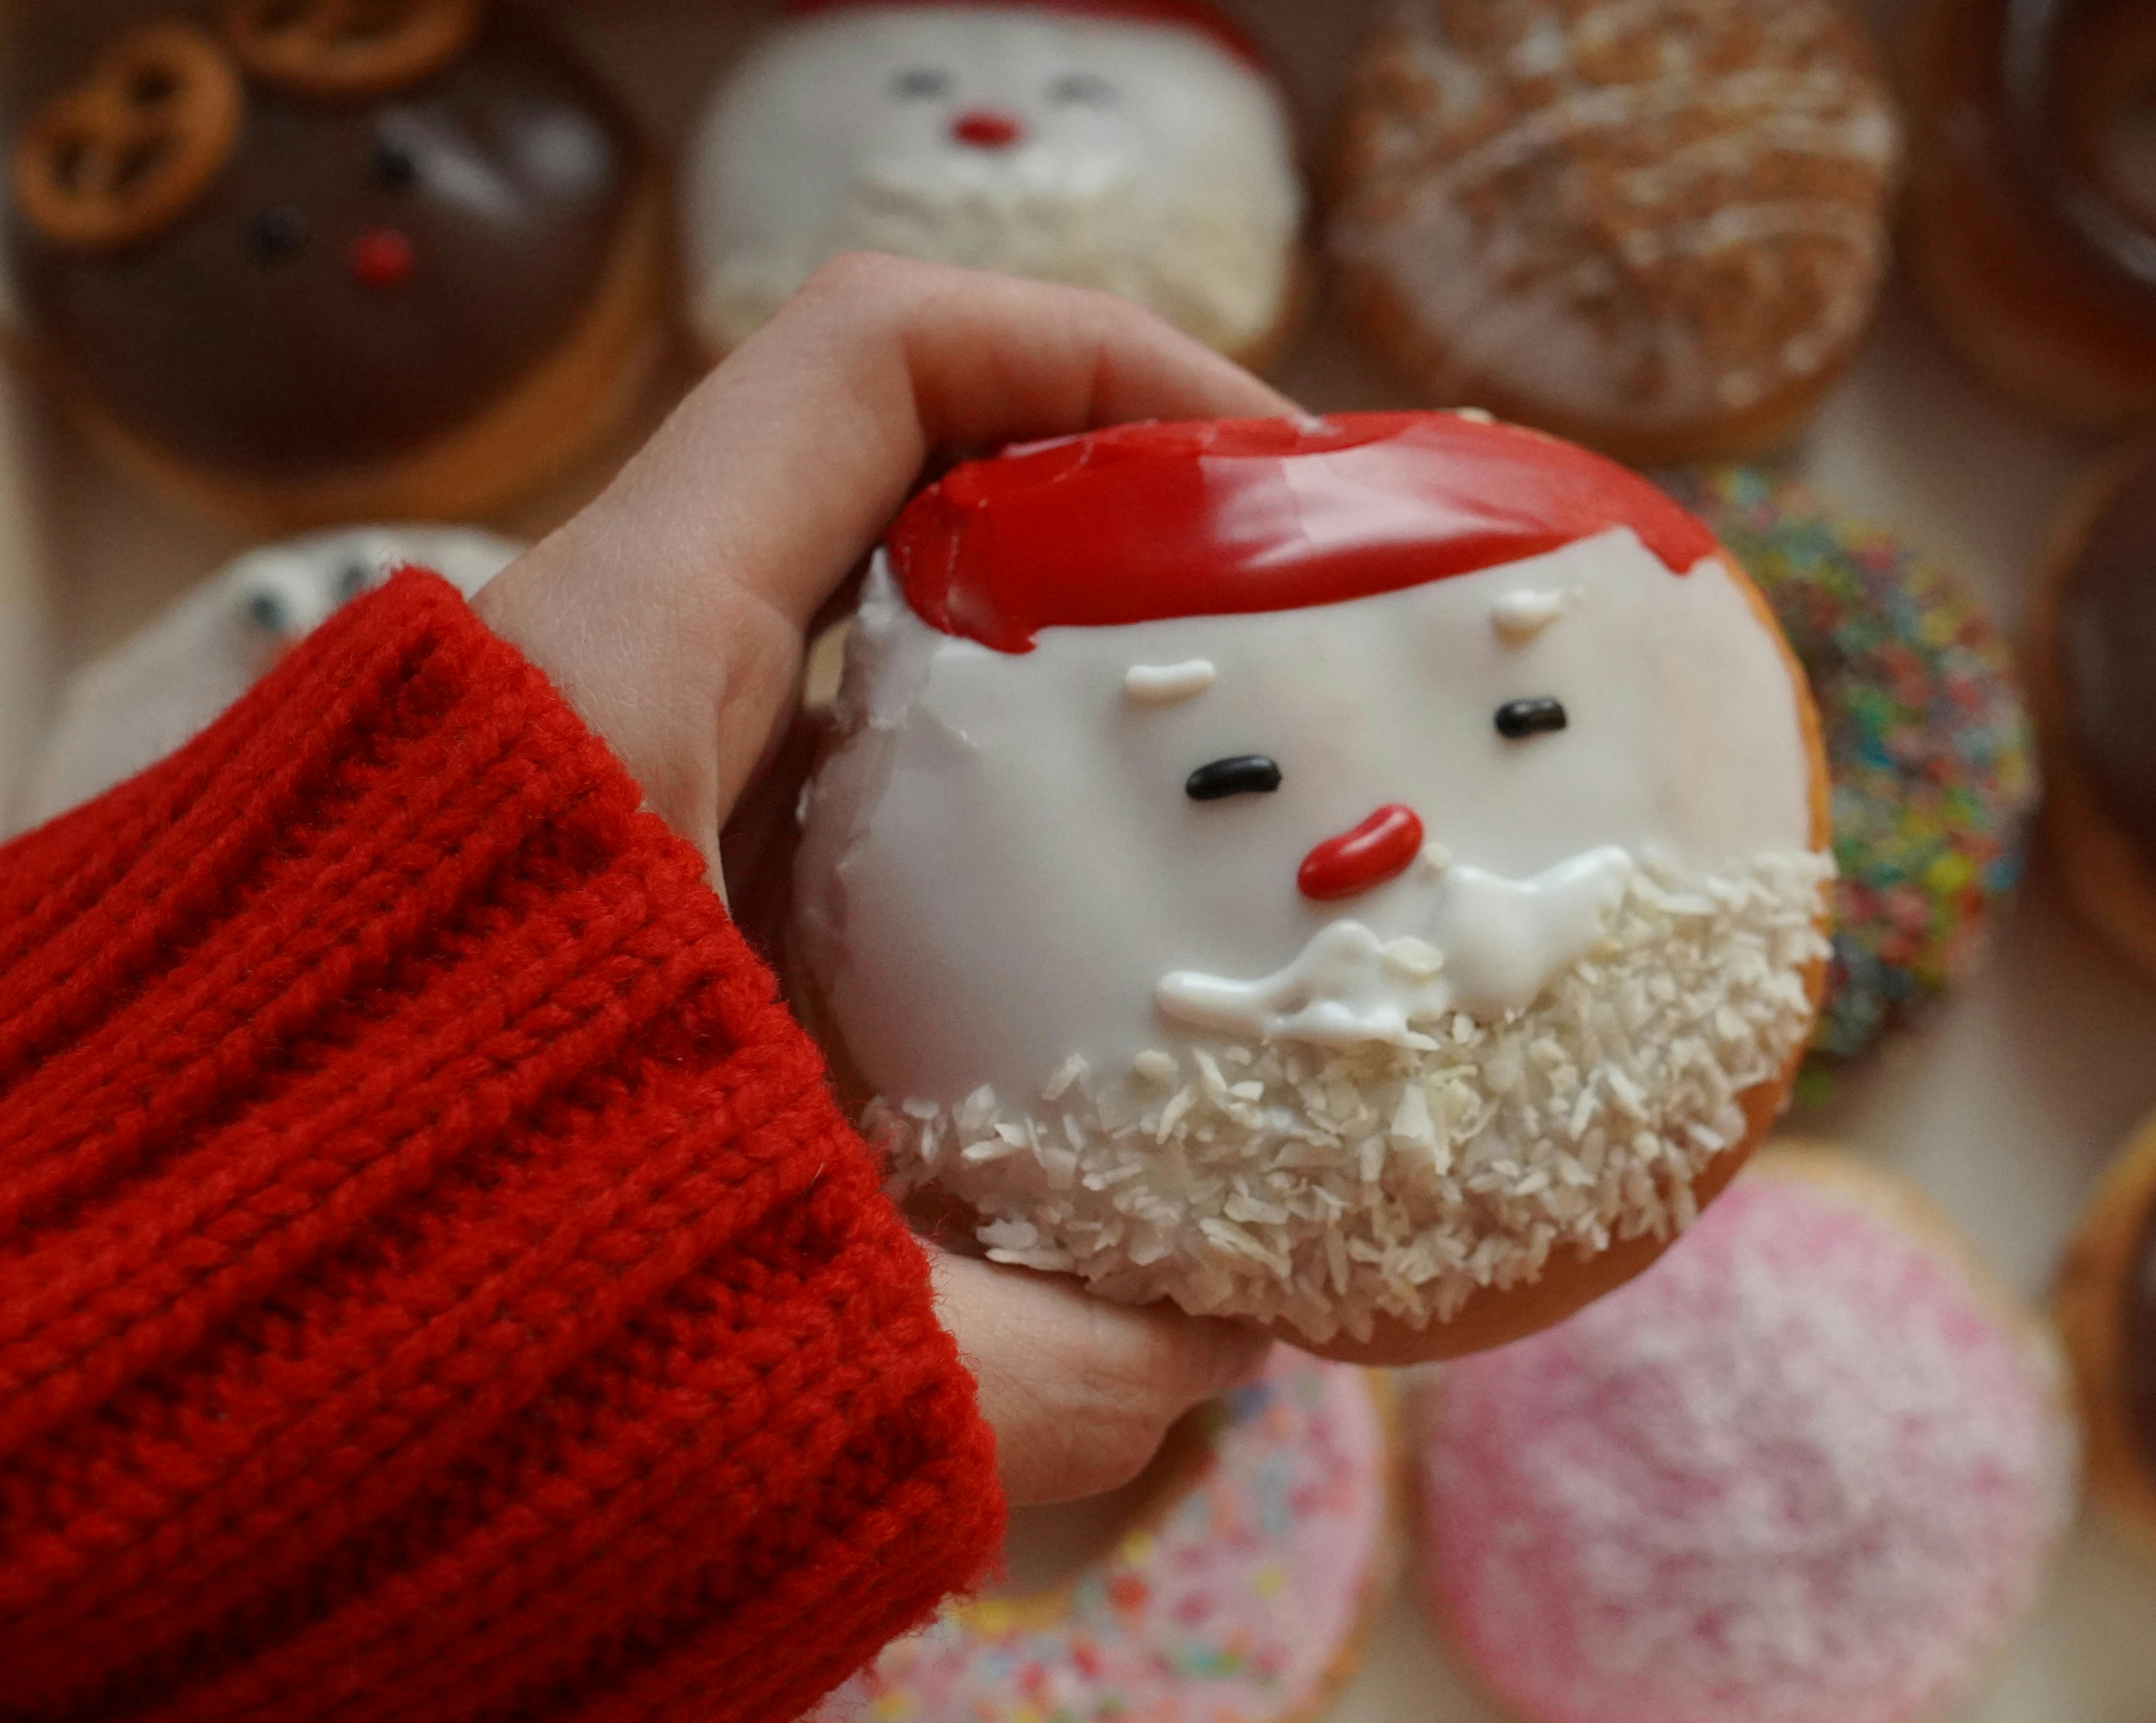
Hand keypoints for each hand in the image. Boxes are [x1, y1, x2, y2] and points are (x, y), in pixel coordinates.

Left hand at [473, 254, 1288, 1503]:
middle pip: (897, 489)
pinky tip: (1063, 963)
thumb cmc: (397, 1306)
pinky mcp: (599, 889)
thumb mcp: (789, 1336)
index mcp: (620, 680)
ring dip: (1050, 693)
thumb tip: (1222, 1343)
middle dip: (1121, 540)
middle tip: (1293, 651)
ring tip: (1222, 802)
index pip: (870, 364)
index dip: (1097, 357)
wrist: (136, 1387)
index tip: (1274, 475)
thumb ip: (1051, 1359)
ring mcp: (597, 783)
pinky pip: (812, 787)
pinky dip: (958, 829)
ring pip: (862, 647)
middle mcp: (598, 687)